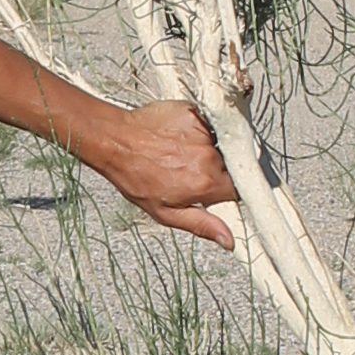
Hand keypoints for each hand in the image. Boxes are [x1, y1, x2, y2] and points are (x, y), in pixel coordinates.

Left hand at [97, 99, 236, 249]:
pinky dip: (201, 131)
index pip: (237, 190)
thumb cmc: (136, 178)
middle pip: (229, 166)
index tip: (214, 191)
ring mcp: (204, 132)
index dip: (227, 192)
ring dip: (208, 149)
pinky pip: (211, 125)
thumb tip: (229, 241)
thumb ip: (202, 225)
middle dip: (215, 170)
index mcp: (206, 183)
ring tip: (181, 152)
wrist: (116, 142)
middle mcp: (209, 157)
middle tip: (189, 170)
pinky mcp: (197, 113)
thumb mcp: (165, 212)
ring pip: (220, 145)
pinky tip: (180, 137)